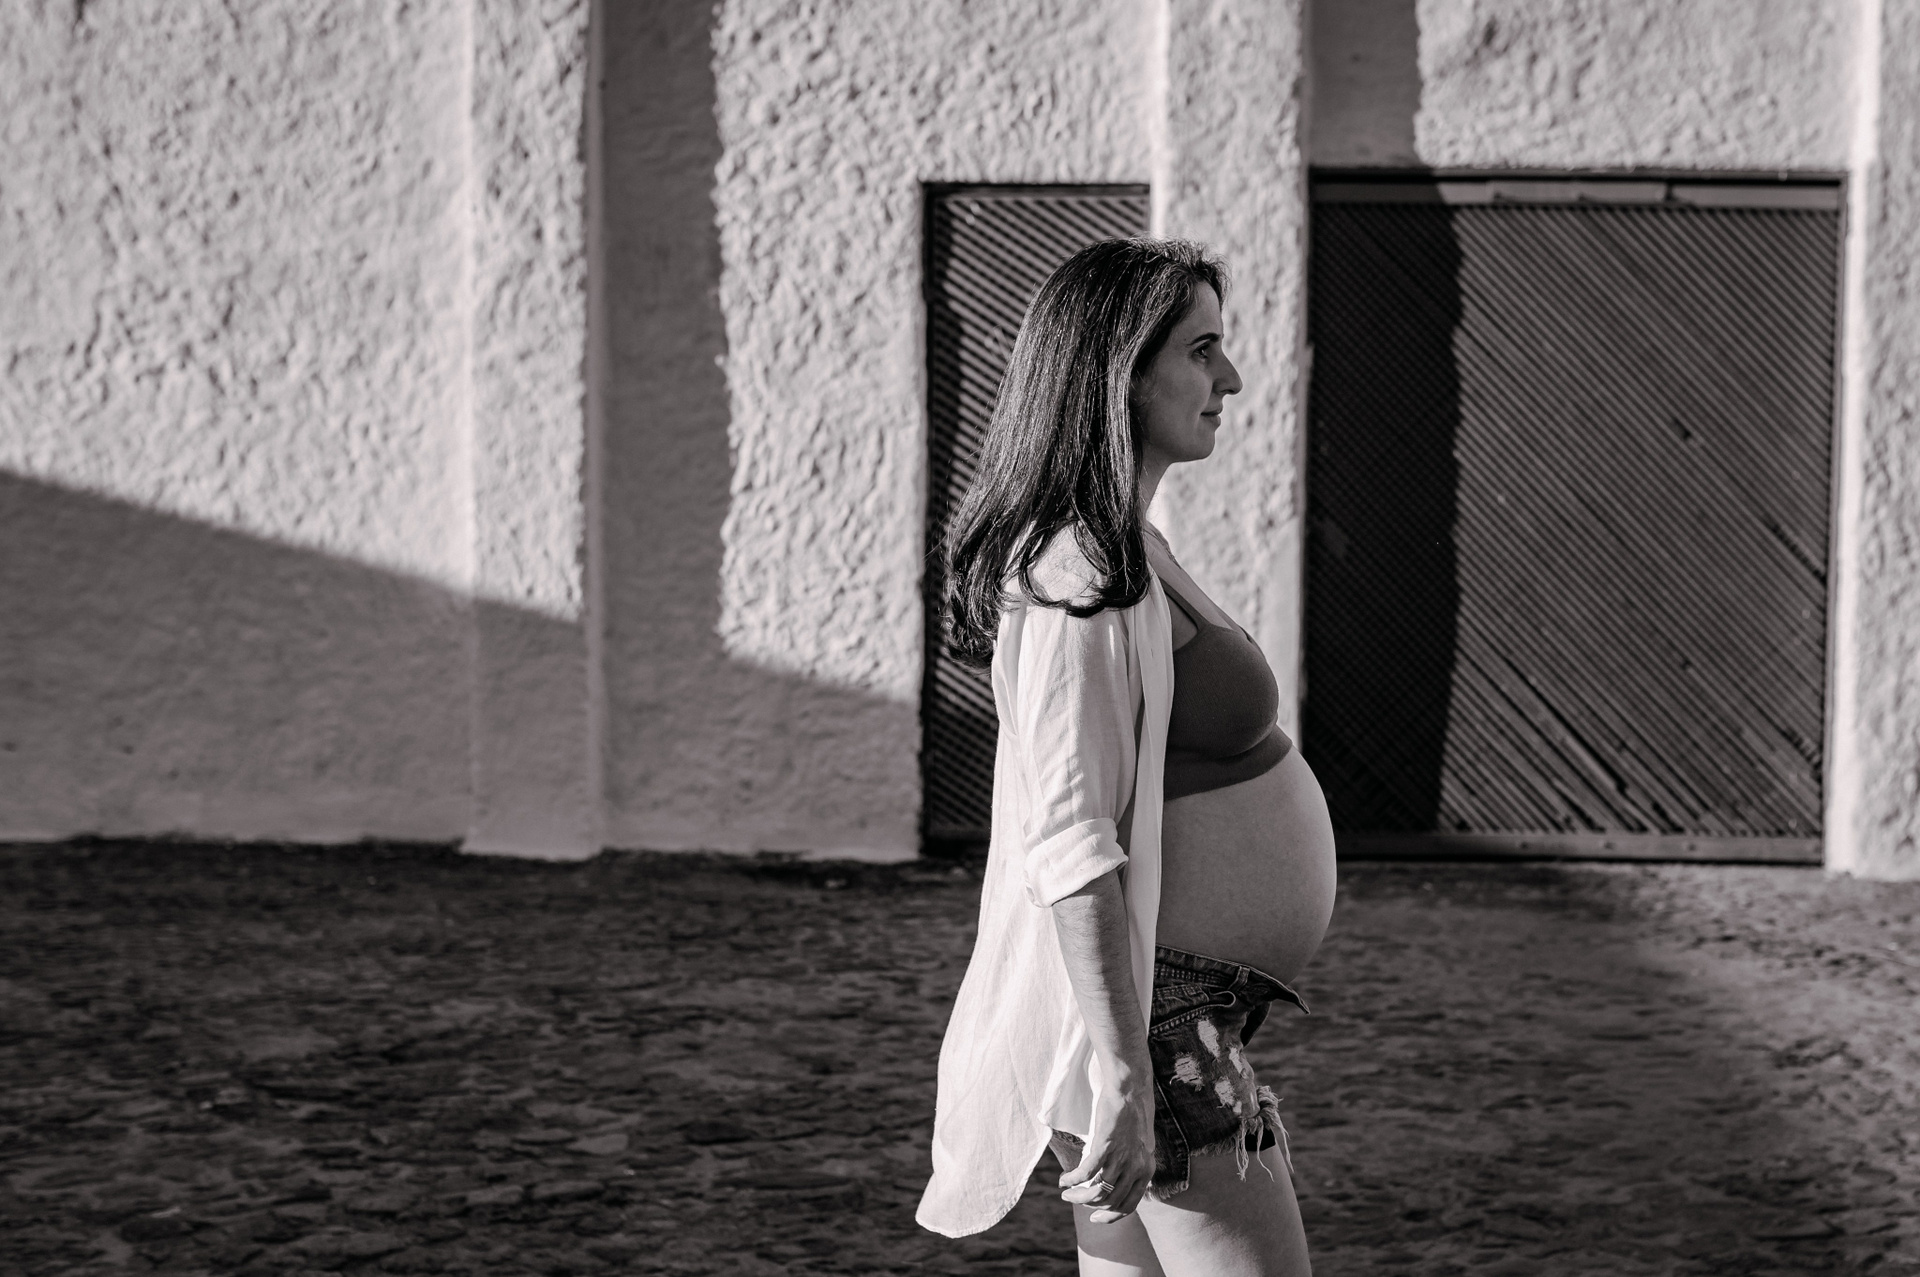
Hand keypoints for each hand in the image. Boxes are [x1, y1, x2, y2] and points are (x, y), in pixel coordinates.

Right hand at [1059, 1080, 1154, 1222]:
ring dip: (1077, 1196)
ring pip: (1097, 1192)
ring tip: (1065, 1192)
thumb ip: (1131, 1165)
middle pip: (1109, 1201)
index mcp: (1146, 1171)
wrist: (1131, 1090)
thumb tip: (1115, 1181)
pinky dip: (1072, 1180)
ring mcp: (1121, 1158)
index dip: (1110, 1216)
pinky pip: (1086, 1173)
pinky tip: (1063, 1180)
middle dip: (1087, 1204)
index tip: (1094, 1218)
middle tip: (1072, 1198)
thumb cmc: (1132, 1115)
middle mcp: (1136, 1168)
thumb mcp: (1138, 1146)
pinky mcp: (1106, 1146)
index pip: (1129, 1206)